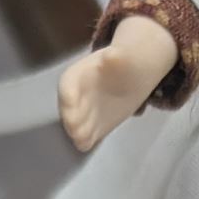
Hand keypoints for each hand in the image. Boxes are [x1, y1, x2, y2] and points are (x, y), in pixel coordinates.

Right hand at [59, 17, 179, 151]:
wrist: (132, 79)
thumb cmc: (123, 65)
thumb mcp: (121, 57)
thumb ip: (115, 58)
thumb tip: (111, 56)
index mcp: (76, 76)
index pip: (66, 86)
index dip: (67, 96)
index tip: (70, 104)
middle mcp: (75, 97)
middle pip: (67, 110)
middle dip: (71, 119)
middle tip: (77, 128)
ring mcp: (82, 114)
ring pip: (74, 126)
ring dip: (78, 133)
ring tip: (86, 137)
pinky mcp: (91, 129)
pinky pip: (85, 138)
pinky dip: (86, 141)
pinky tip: (92, 141)